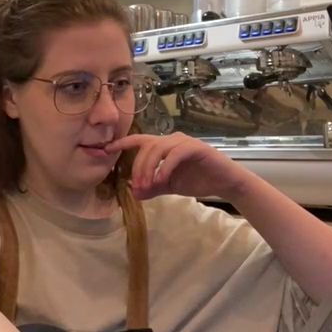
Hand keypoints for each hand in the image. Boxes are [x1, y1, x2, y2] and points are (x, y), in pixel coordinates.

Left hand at [106, 132, 252, 202]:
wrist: (226, 183)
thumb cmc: (198, 180)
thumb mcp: (169, 186)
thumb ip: (152, 187)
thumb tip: (134, 192)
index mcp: (163, 146)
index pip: (139, 140)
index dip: (121, 144)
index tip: (105, 150)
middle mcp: (172, 139)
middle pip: (145, 146)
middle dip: (137, 167)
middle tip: (136, 186)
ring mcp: (184, 142)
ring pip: (158, 148)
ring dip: (149, 168)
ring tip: (148, 185)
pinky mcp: (196, 148)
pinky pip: (175, 154)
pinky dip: (165, 168)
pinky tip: (162, 181)